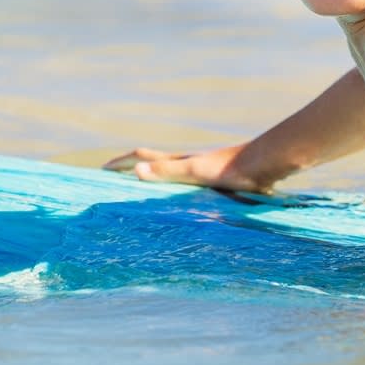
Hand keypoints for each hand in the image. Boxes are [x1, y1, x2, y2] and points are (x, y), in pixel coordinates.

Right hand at [103, 143, 266, 192]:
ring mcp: (200, 172)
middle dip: (132, 171)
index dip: (120, 163)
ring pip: (169, 176)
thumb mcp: (194, 171)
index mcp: (178, 161)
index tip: (100, 172)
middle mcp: (186, 164)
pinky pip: (185, 188)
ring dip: (153, 182)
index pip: (141, 158)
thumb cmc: (230, 168)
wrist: (264, 165)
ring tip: (142, 197)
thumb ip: (167, 172)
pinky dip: (174, 193)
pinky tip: (180, 206)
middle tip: (114, 182)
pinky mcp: (215, 182)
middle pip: (153, 164)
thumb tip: (135, 171)